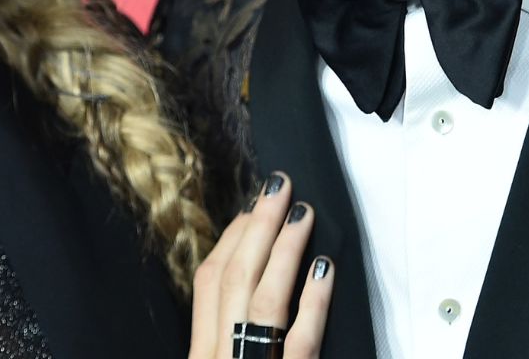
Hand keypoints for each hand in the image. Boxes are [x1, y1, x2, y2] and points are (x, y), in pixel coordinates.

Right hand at [189, 172, 333, 358]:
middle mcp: (221, 357)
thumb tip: (250, 275)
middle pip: (235, 280)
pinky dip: (313, 301)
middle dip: (257, 227)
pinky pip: (302, 339)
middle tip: (279, 187)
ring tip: (303, 214)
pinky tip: (325, 268)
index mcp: (202, 352)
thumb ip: (229, 336)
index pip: (209, 282)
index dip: (231, 237)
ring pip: (265, 300)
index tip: (251, 207)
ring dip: (284, 250)